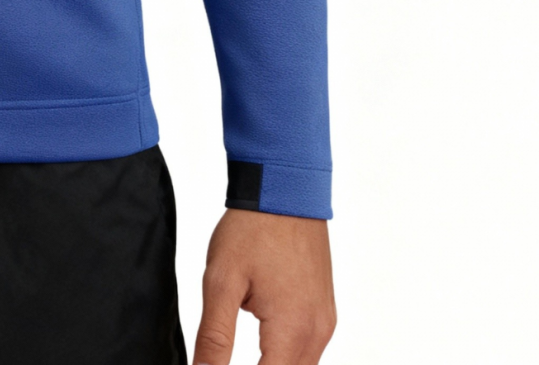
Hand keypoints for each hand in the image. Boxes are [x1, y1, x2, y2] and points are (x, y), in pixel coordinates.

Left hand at [194, 210, 334, 364]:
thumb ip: (214, 336)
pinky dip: (284, 356)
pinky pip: (308, 351)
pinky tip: (261, 346)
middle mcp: (317, 333)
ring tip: (237, 354)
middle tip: (221, 360)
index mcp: (293, 330)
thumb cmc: (252, 230)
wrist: (284, 190)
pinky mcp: (324, 311)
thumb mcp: (221, 281)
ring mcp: (325, 322)